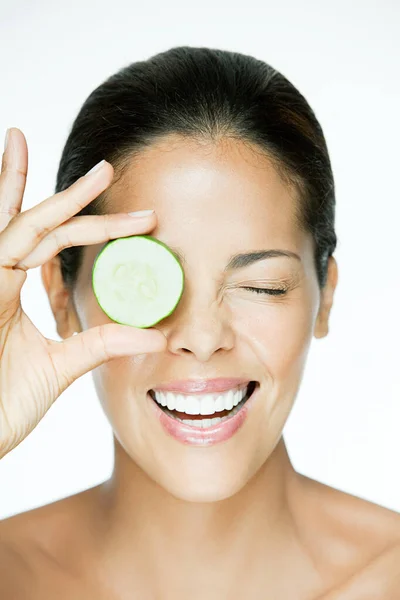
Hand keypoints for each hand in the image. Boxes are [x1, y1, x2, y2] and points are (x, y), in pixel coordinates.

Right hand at [0, 128, 165, 457]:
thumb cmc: (2, 405)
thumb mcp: (61, 366)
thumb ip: (100, 343)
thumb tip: (157, 336)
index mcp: (11, 290)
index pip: (54, 245)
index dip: (95, 228)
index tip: (142, 221)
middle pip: (32, 223)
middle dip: (68, 195)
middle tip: (105, 168)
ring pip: (6, 225)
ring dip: (16, 181)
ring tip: (21, 137)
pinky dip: (0, 208)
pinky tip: (2, 170)